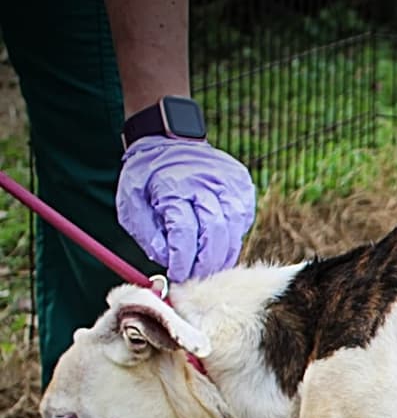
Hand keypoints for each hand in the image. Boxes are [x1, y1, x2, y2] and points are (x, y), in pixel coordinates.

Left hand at [116, 137, 255, 281]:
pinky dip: (230, 238)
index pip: (185, 232)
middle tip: (195, 276)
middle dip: (206, 264)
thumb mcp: (132, 202)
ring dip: (221, 255)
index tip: (178, 274)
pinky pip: (242, 224)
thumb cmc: (148, 176)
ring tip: (205, 264)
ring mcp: (230, 184)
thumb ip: (148, 234)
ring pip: (234, 232)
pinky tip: (215, 239)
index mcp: (174, 185)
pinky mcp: (243, 188)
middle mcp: (207, 183)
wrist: (169, 140)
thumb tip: (168, 261)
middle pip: (216, 235)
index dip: (183, 260)